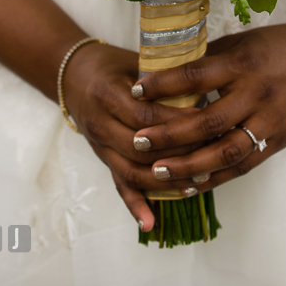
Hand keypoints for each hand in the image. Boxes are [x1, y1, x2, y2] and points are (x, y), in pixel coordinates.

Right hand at [64, 42, 202, 229]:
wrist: (73, 75)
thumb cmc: (111, 65)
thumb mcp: (134, 62)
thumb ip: (163, 78)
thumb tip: (204, 89)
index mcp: (109, 95)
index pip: (147, 116)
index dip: (177, 122)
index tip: (207, 121)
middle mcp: (101, 124)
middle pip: (142, 148)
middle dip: (178, 153)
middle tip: (212, 152)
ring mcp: (99, 145)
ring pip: (132, 171)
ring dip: (165, 181)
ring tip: (197, 181)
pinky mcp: (102, 159)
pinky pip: (118, 185)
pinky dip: (134, 206)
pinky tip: (151, 223)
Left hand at [129, 21, 285, 206]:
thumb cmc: (278, 46)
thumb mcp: (243, 43)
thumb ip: (209, 59)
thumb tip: (167, 70)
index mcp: (243, 63)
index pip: (196, 75)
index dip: (164, 84)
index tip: (135, 89)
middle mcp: (256, 94)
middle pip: (207, 121)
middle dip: (169, 134)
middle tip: (137, 141)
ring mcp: (270, 122)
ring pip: (224, 152)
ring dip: (188, 166)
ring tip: (157, 171)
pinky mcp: (279, 142)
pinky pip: (242, 166)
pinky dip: (214, 178)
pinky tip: (189, 185)